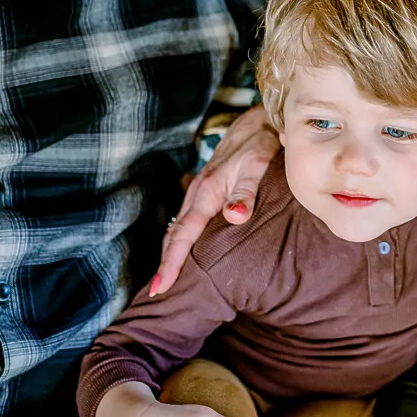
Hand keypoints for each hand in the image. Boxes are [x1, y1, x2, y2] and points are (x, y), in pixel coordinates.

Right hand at [153, 104, 279, 294]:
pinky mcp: (205, 191)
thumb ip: (246, 192)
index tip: (160, 288)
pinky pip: (186, 221)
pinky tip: (183, 252)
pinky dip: (180, 240)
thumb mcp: (256, 165)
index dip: (172, 263)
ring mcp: (199, 192)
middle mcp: (197, 194)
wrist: (256, 122)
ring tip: (166, 280)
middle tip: (157, 294)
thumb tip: (235, 218)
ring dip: (171, 254)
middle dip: (165, 264)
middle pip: (174, 236)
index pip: (184, 235)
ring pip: (178, 228)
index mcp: (207, 192)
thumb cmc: (259, 144)